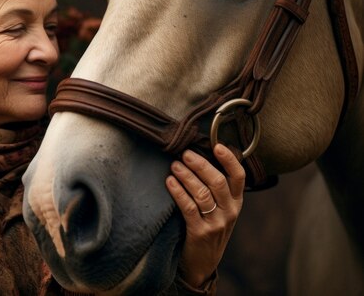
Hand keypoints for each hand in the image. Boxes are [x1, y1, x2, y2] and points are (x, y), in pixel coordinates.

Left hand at [165, 144, 244, 287]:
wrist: (202, 263)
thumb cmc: (208, 227)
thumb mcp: (219, 209)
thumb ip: (215, 187)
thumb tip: (199, 156)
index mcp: (236, 202)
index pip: (239, 176)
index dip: (229, 160)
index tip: (216, 145)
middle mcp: (230, 211)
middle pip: (218, 182)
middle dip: (200, 165)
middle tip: (184, 153)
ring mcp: (216, 223)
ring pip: (202, 193)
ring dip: (186, 176)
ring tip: (174, 165)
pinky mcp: (200, 233)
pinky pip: (188, 208)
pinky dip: (178, 192)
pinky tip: (169, 182)